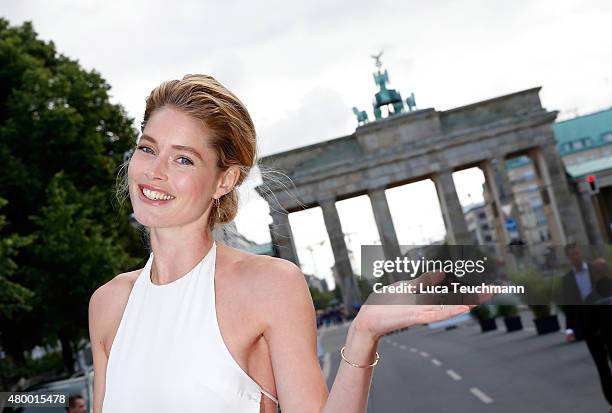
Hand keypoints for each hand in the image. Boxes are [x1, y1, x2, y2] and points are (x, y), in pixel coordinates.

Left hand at [352, 271, 492, 339]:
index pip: (455, 293)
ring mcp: (424, 313)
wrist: (369, 319)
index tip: (490, 286)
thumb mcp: (408, 286)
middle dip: (477, 295)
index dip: (472, 289)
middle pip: (458, 299)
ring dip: (469, 300)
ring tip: (487, 295)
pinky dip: (450, 311)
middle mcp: (430, 307)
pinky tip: (464, 307)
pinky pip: (436, 314)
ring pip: (451, 306)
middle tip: (498, 290)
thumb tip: (444, 272)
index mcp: (430, 299)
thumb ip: (426, 281)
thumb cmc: (387, 303)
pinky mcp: (414, 317)